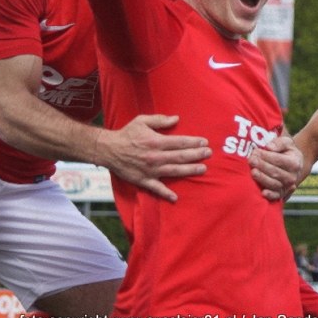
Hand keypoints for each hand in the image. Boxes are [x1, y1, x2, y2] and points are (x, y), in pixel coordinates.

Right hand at [94, 114, 210, 200]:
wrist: (108, 149)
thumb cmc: (126, 134)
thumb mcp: (142, 121)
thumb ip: (160, 120)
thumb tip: (177, 119)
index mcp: (156, 142)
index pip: (180, 142)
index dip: (194, 142)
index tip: (205, 142)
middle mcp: (155, 157)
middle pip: (181, 157)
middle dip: (197, 155)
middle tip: (209, 154)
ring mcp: (150, 170)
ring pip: (174, 171)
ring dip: (190, 170)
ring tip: (202, 169)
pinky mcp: (143, 180)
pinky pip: (156, 188)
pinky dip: (166, 194)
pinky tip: (175, 198)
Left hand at [249, 135, 301, 200]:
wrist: (292, 165)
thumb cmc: (286, 151)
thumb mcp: (286, 143)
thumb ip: (278, 143)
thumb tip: (269, 147)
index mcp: (294, 163)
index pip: (279, 160)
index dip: (266, 156)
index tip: (255, 152)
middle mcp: (292, 176)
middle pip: (275, 172)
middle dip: (262, 166)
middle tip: (251, 160)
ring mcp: (287, 186)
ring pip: (274, 184)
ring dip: (262, 178)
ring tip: (253, 172)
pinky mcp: (282, 194)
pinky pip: (276, 196)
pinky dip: (270, 195)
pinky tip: (262, 192)